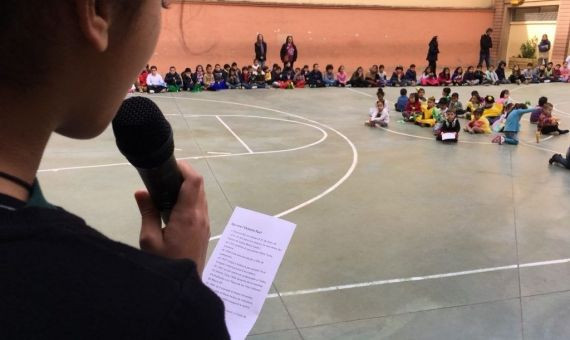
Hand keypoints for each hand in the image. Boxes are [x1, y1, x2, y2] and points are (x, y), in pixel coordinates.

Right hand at [135, 161, 209, 275]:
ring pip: (201, 196)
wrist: (184, 287)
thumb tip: (141, 191)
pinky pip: (200, 207)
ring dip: (187, 188)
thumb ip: (147, 212)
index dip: (184, 168)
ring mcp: (205, 223)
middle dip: (184, 176)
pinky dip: (189, 199)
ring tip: (166, 189)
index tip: (169, 165)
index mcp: (188, 215)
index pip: (194, 181)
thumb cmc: (165, 263)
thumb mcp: (149, 239)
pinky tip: (173, 206)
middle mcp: (201, 216)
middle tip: (163, 176)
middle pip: (199, 186)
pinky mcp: (204, 230)